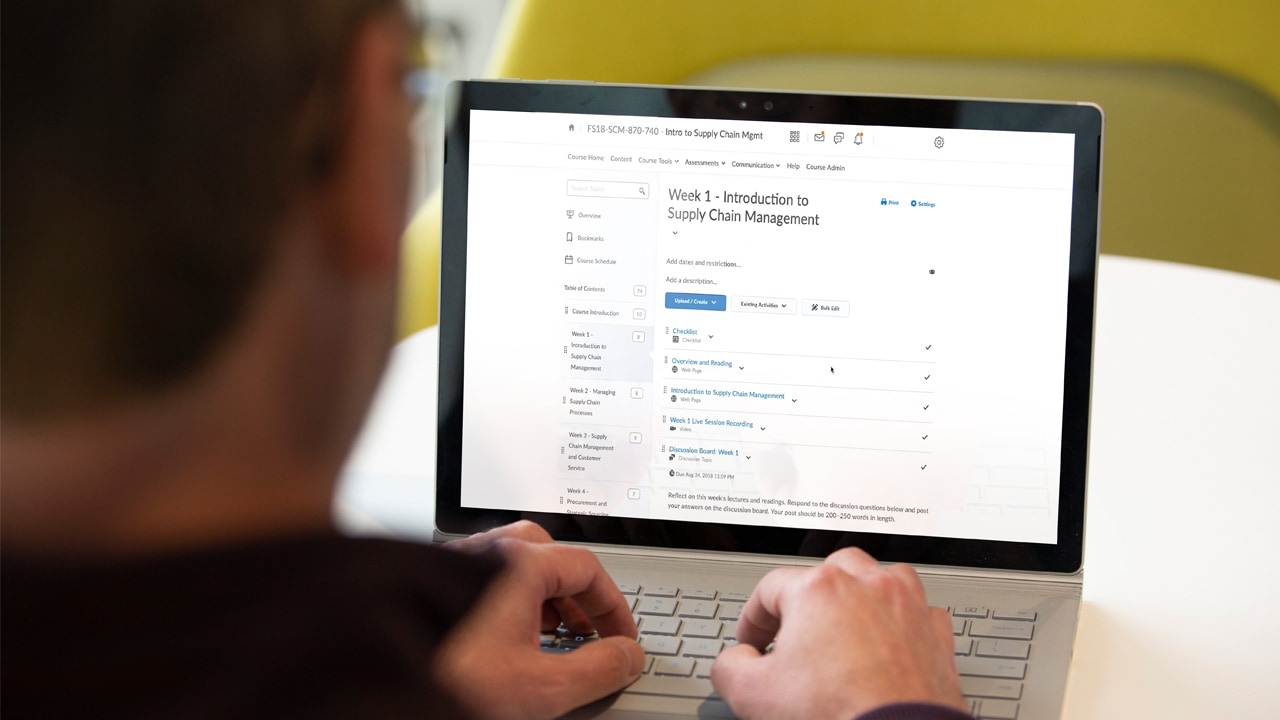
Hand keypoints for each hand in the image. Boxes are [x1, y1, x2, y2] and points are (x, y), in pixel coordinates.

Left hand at [435, 522, 643, 718]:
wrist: (376, 687)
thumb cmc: (448, 678)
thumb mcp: (541, 688)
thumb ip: (596, 671)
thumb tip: (627, 657)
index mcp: (517, 564)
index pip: (586, 568)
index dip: (613, 606)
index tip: (622, 638)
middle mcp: (484, 553)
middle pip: (550, 554)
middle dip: (576, 595)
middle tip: (588, 632)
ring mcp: (453, 565)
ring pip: (514, 565)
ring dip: (542, 598)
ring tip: (551, 639)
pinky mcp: (430, 585)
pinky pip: (483, 579)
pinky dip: (508, 603)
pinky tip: (506, 641)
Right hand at [711, 547, 964, 718]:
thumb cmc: (838, 716)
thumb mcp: (752, 694)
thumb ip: (730, 666)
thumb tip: (733, 661)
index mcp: (820, 590)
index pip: (771, 588)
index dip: (753, 619)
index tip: (752, 645)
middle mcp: (868, 586)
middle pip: (829, 570)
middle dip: (808, 598)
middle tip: (795, 631)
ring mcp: (908, 608)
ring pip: (880, 578)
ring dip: (860, 596)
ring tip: (845, 628)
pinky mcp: (936, 637)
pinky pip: (919, 612)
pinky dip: (901, 622)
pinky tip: (889, 643)